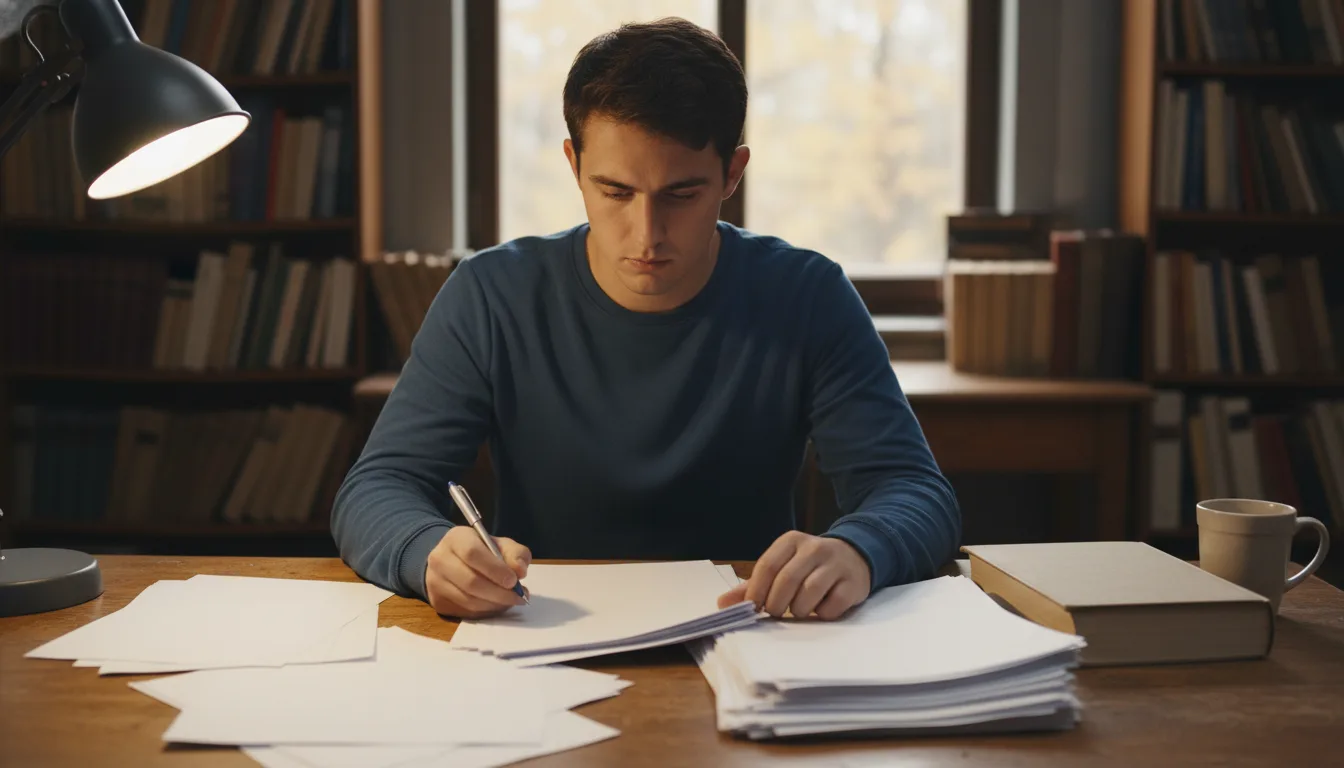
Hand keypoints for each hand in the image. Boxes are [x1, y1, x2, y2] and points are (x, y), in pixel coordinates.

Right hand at [424, 526, 530, 618]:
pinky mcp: (437, 602)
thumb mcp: (501, 545)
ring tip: (511, 601)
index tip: (514, 580)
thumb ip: (515, 553)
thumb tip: (519, 571)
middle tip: (519, 597)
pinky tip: (496, 604)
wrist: (454, 561)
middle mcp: (440, 559)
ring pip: (468, 600)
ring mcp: (434, 582)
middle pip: (470, 581)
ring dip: (495, 604)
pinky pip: (465, 612)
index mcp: (456, 539)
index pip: (473, 553)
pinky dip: (486, 611)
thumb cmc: (482, 552)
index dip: (495, 569)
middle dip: (499, 593)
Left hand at [717, 531, 870, 619]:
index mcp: (791, 541)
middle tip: (775, 613)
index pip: (768, 565)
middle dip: (776, 604)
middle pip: (787, 580)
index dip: (756, 590)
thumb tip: (722, 603)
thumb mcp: (782, 567)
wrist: (854, 558)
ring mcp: (836, 564)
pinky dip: (822, 614)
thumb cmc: (809, 567)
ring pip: (809, 592)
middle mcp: (814, 548)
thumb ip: (753, 585)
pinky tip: (821, 609)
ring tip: (798, 611)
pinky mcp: (853, 583)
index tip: (752, 608)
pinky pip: (832, 605)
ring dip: (798, 610)